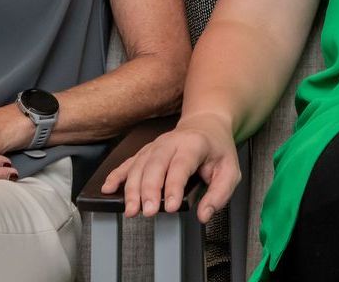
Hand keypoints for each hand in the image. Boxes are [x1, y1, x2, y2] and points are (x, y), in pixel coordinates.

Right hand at [103, 111, 240, 224]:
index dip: (174, 186)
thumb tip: (204, 214)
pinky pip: (128, 162)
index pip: (181, 165)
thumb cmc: (217, 149)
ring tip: (131, 210)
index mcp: (194, 144)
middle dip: (149, 189)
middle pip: (155, 164)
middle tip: (147, 211)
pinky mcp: (146, 152)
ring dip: (132, 188)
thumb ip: (220, 193)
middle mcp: (171, 142)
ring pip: (139, 165)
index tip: (171, 207)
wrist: (207, 124)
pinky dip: (116, 175)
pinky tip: (108, 188)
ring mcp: (156, 146)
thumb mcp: (230, 170)